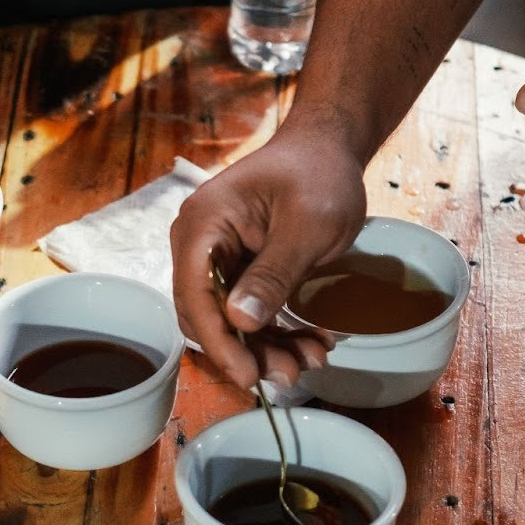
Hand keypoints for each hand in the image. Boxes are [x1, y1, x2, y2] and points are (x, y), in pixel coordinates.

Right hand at [169, 123, 366, 389]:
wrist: (329, 149)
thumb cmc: (319, 174)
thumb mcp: (306, 227)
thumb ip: (273, 274)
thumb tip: (238, 320)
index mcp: (203, 224)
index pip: (195, 294)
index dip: (219, 341)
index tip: (248, 375)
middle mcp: (198, 243)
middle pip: (206, 314)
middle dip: (247, 349)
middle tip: (290, 373)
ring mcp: (215, 256)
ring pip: (227, 319)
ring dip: (266, 346)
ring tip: (311, 358)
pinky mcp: (236, 268)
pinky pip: (246, 310)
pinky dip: (274, 331)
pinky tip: (308, 342)